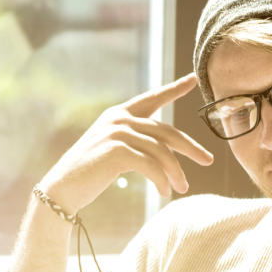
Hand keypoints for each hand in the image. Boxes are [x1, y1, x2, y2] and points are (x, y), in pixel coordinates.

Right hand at [36, 74, 215, 213]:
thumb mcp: (114, 150)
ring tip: (183, 187)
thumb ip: (136, 141)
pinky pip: (151, 165)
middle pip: (166, 131)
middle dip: (190, 147)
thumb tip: (168, 151)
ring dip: (176, 172)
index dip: (174, 89)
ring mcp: (117, 133)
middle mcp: (119, 118)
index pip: (152, 98)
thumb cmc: (89, 173)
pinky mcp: (117, 151)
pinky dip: (162, 180)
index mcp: (118, 114)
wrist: (62, 188)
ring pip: (162, 151)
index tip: (192, 80)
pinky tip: (164, 191)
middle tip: (209, 160)